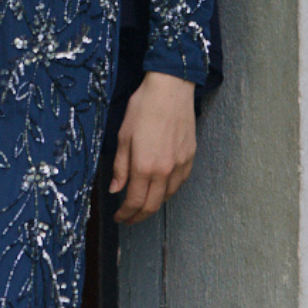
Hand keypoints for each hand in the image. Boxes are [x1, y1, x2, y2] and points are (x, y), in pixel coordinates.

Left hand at [109, 71, 196, 224]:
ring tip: (143, 203)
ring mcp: (180, 164)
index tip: (119, 218)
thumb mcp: (123, 136)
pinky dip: (169, 191)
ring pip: (168, 196)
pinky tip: (161, 188)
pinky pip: (180, 182)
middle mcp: (164, 170)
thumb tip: (116, 190)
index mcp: (144, 166)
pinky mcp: (190, 156)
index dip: (125, 214)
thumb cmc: (143, 108)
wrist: (170, 88)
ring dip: (154, 204)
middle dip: (139, 216)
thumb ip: (120, 167)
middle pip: (153, 205)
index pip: (134, 202)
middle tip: (129, 219)